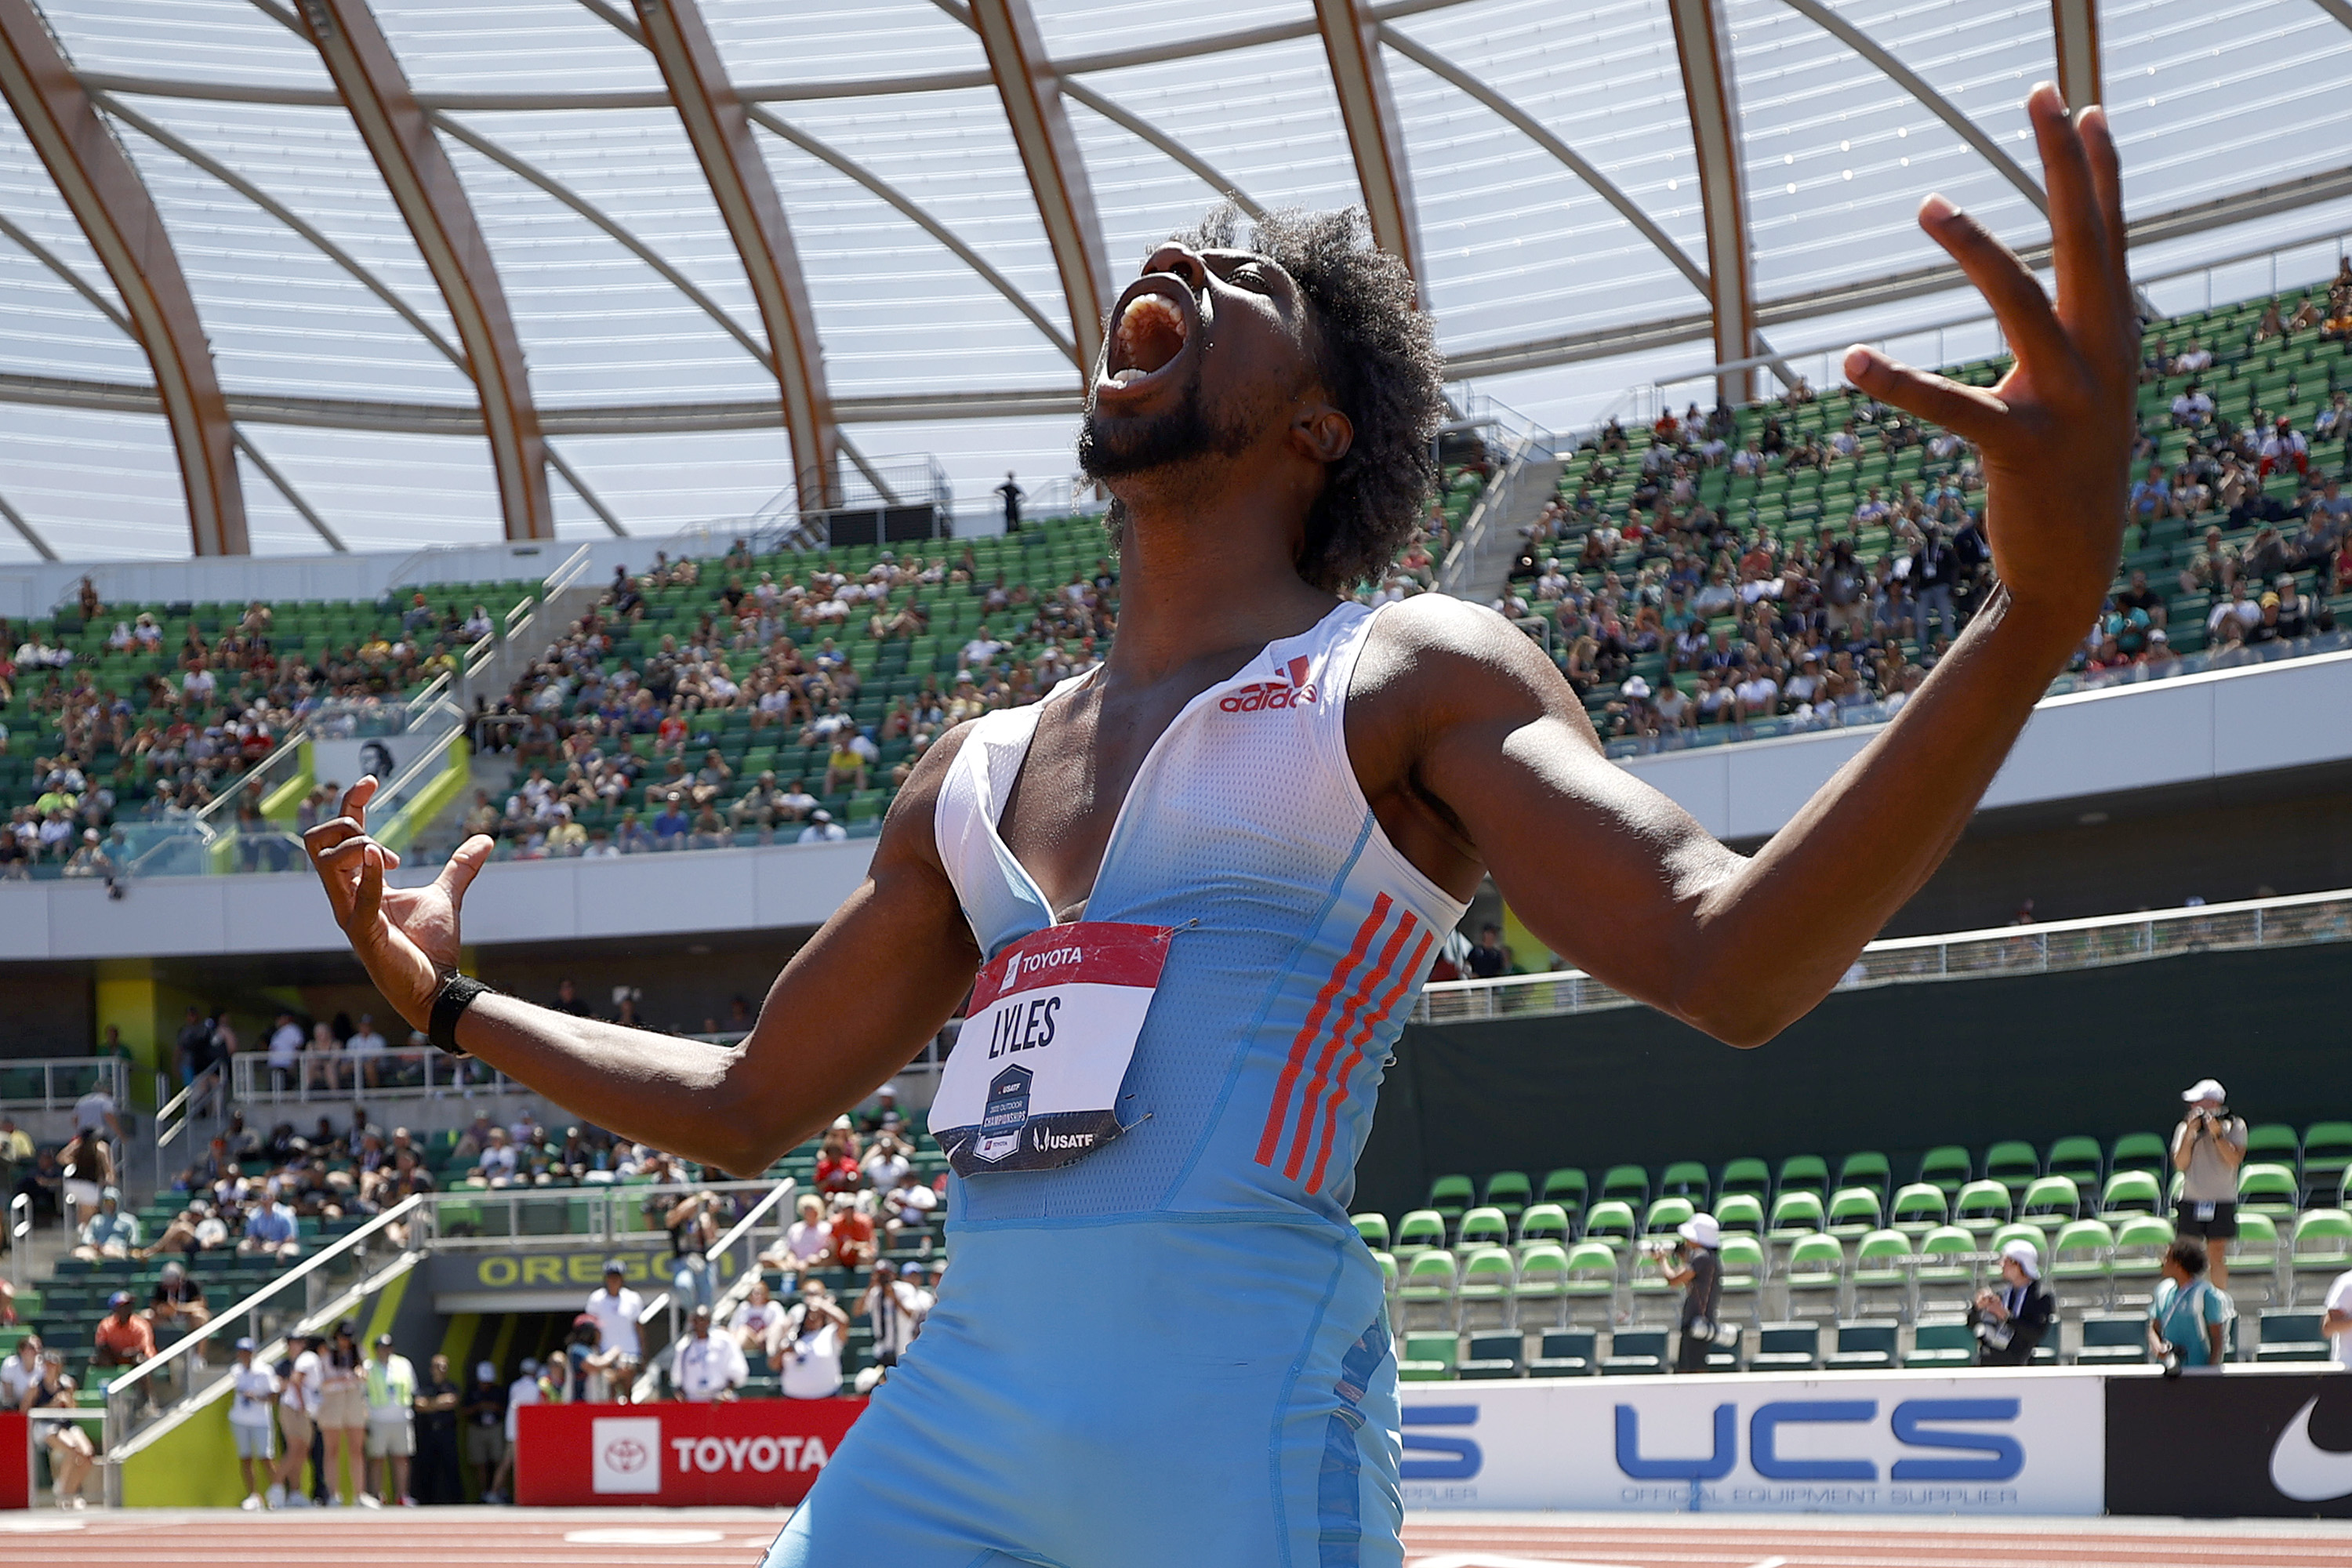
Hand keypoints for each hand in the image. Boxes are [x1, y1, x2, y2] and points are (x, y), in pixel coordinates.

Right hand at [303, 777, 494, 1029]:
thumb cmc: (430, 947)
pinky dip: (369, 874)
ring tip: (389, 860)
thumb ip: (460, 867)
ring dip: (358, 846)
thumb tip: (485, 840)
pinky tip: (384, 859)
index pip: (339, 835)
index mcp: (358, 885)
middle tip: (383, 843)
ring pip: (325, 861)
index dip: (351, 802)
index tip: (373, 780)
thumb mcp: (445, 896)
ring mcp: (350, 914)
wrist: (437, 987)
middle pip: (317, 841)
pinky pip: (358, 896)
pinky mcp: (364, 933)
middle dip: (347, 825)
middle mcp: (345, 896)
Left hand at [1843, 85, 2136, 631]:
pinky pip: (1953, 408)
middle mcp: (2104, 360)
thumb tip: (2065, 289)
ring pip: (2021, 304)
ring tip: (1928, 202)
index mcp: (2115, 342)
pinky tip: (1854, 361)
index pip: (2111, 237)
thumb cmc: (2065, 474)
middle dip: (2063, 163)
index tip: (2083, 106)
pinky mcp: (2022, 450)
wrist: (2072, 570)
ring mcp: (2069, 404)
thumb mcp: (2085, 394)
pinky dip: (1901, 384)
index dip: (2099, 170)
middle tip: (2041, 91)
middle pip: (2085, 242)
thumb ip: (2077, 338)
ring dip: (1975, 248)